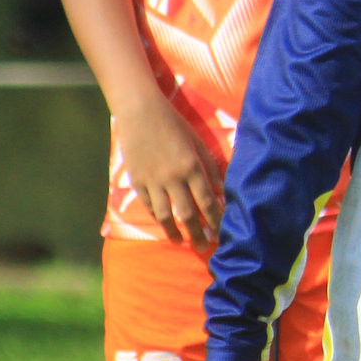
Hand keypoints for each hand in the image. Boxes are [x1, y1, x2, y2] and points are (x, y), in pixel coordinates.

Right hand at [118, 93, 224, 246]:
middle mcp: (173, 178)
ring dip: (174, 232)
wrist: (140, 113)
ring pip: (165, 215)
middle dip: (197, 234)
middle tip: (204, 248)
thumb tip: (222, 190)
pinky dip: (157, 217)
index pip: (208, 202)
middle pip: (188, 214)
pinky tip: (164, 224)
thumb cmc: (174, 124)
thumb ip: (211, 167)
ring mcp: (153, 181)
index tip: (221, 234)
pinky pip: (149, 205)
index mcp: (192, 167)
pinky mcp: (137, 181)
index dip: (215, 221)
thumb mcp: (198, 142)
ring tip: (181, 242)